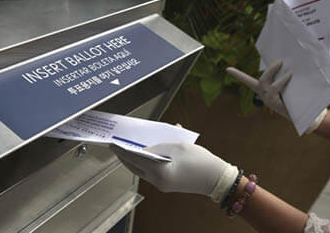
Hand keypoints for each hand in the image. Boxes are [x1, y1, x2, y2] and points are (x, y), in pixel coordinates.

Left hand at [110, 143, 237, 201]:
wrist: (216, 178)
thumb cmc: (200, 161)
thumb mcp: (178, 147)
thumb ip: (159, 146)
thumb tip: (146, 147)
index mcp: (159, 171)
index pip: (134, 158)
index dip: (122, 150)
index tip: (112, 144)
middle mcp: (157, 181)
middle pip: (135, 167)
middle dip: (124, 157)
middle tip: (116, 147)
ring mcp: (162, 185)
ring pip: (141, 171)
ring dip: (134, 160)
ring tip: (128, 150)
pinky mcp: (167, 185)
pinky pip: (150, 172)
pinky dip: (145, 163)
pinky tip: (145, 155)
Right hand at [226, 60, 326, 133]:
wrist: (305, 117)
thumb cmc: (296, 98)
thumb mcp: (288, 86)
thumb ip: (285, 77)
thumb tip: (288, 66)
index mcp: (263, 90)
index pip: (248, 81)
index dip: (237, 75)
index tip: (227, 69)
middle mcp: (264, 95)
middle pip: (263, 80)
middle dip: (271, 70)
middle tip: (280, 62)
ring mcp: (270, 101)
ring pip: (273, 87)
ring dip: (283, 79)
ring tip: (291, 73)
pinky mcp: (277, 105)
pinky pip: (281, 92)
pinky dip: (286, 85)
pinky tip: (294, 82)